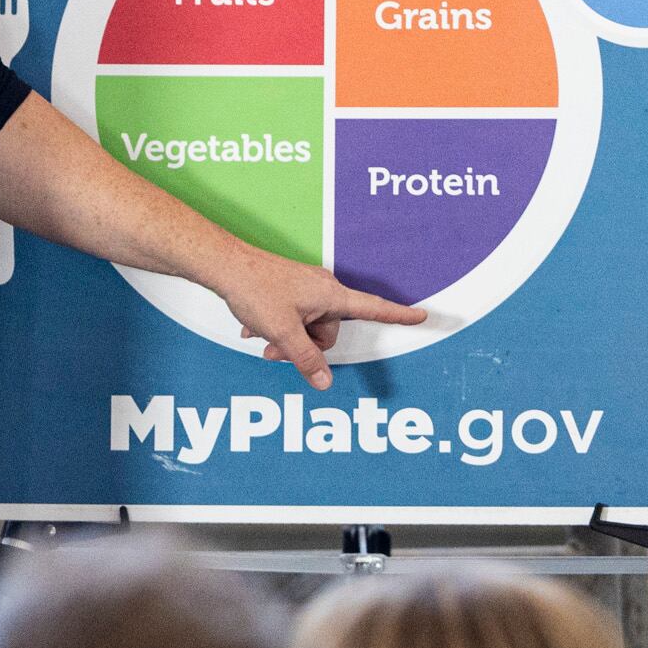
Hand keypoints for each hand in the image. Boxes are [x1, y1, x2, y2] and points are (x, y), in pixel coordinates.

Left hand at [207, 246, 424, 390]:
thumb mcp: (282, 333)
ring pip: (307, 326)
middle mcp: (323, 288)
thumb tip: (325, 383)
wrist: (224, 265)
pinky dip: (277, 325)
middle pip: (329, 332)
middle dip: (304, 347)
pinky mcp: (289, 287)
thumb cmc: (255, 290)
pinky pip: (293, 315)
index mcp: (330, 295)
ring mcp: (305, 287)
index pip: (372, 307)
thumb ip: (305, 359)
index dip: (398, 315)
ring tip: (259, 337)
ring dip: (287, 338)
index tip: (422, 316)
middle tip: (273, 351)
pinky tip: (251, 328)